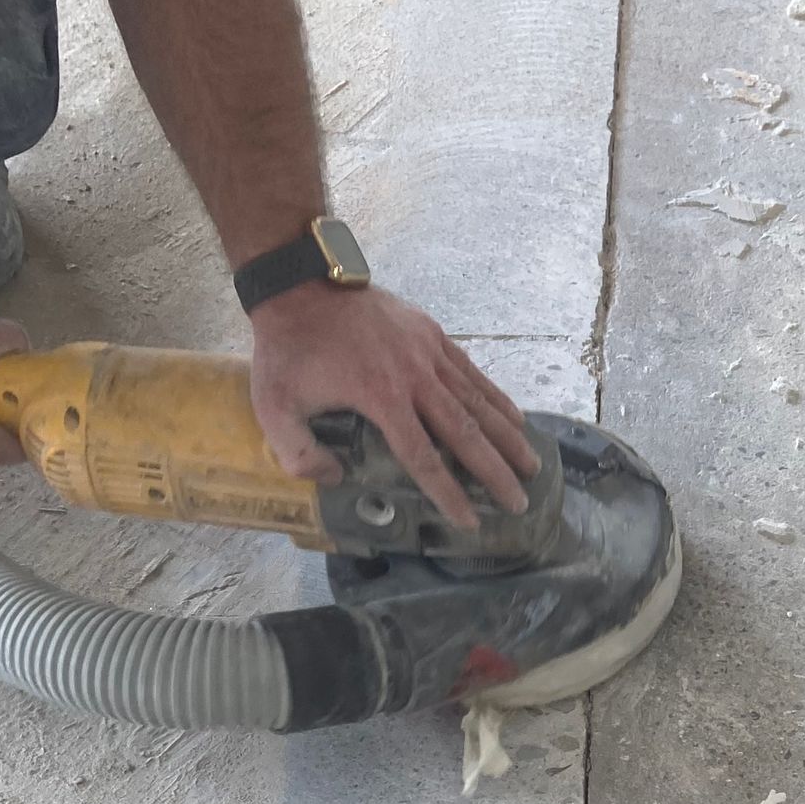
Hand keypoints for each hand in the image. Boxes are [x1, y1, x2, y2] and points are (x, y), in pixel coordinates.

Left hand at [249, 281, 539, 529]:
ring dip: (507, 437)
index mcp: (381, 398)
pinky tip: (516, 418)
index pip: (423, 456)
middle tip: (519, 501)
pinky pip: (471, 372)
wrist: (300, 283)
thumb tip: (334, 480)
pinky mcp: (431, 334)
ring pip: (477, 401)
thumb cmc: (287, 348)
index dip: (448, 493)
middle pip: (465, 432)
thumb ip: (297, 452)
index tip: (470, 520)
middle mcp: (415, 377)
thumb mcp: (272, 406)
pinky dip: (496, 398)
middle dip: (495, 471)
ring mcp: (428, 352)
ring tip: (531, 466)